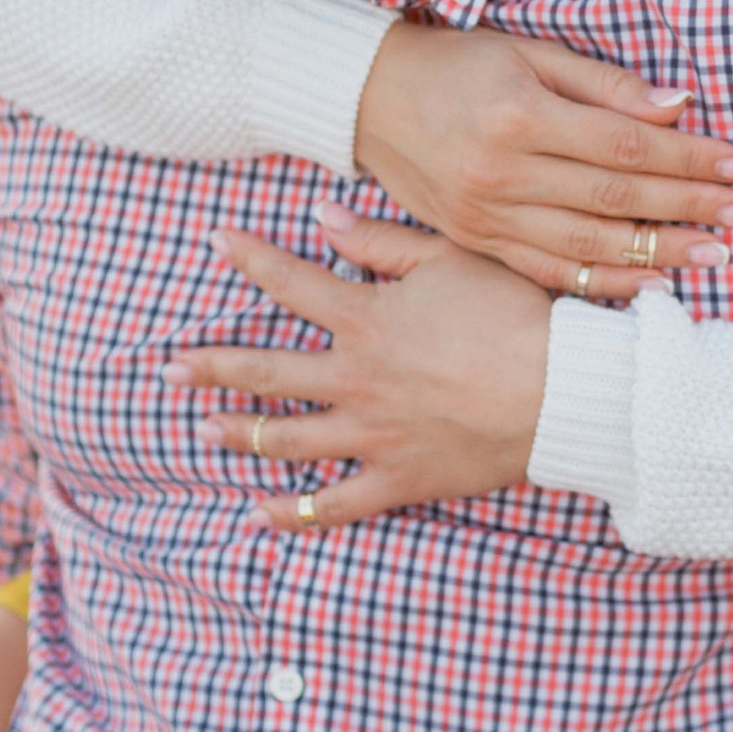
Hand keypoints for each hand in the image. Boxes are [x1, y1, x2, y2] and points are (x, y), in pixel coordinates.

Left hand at [164, 209, 553, 527]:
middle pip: (268, 371)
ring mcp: (372, 434)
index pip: (292, 282)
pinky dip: (293, 512)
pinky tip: (260, 514)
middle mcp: (356, 379)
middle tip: (169, 368)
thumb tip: (323, 218)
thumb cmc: (514, 315)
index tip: (214, 240)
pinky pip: (334, 503)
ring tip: (205, 428)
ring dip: (241, 432)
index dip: (250, 259)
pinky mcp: (398, 478)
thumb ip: (381, 242)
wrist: (563, 391)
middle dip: (213, 366)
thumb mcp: (452, 259)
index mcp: (367, 320)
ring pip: (288, 438)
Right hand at [355, 21, 732, 300]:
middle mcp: (503, 173)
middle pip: (616, 199)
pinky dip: (606, 280)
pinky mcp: (477, 242)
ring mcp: (488, 216)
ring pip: (590, 243)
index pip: (625, 146)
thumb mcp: (528, 52)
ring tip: (718, 252)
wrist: (365, 100)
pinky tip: (654, 284)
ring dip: (662, 252)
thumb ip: (605, 84)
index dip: (689, 158)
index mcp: (520, 116)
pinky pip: (552, 271)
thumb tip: (679, 105)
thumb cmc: (457, 65)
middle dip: (691, 207)